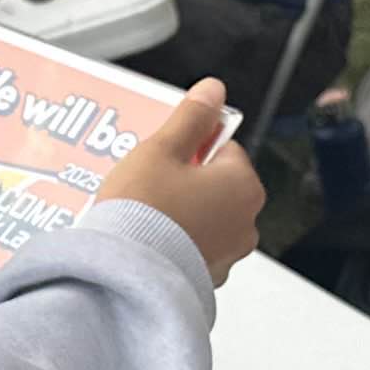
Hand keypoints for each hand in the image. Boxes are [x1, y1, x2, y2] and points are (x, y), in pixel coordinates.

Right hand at [100, 81, 261, 283]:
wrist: (124, 273)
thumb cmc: (143, 211)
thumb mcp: (162, 149)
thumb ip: (192, 117)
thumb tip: (213, 90)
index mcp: (243, 185)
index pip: (225, 149)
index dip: (192, 148)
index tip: (167, 154)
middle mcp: (246, 222)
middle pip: (217, 185)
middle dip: (187, 181)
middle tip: (151, 182)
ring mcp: (229, 254)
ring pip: (207, 218)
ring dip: (183, 212)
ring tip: (146, 212)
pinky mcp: (209, 278)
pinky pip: (195, 248)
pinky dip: (178, 242)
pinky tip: (151, 238)